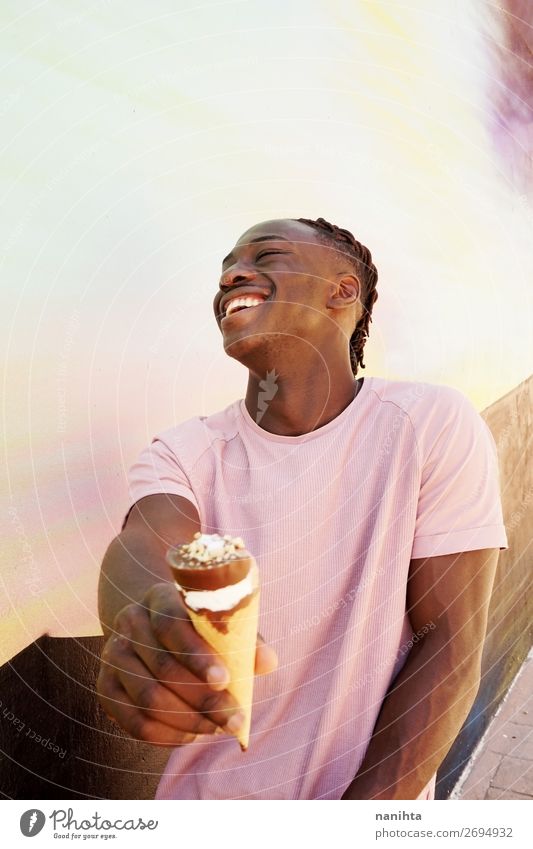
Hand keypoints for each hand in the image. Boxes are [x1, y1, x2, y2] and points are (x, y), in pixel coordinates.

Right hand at [97, 582, 276, 745]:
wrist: (152, 626)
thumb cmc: (198, 625)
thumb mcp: (220, 622)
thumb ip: (244, 639)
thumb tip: (268, 663)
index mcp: (159, 597)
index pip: (172, 625)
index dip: (197, 655)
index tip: (225, 681)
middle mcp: (130, 621)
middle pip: (163, 667)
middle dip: (202, 700)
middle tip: (234, 719)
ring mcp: (113, 654)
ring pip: (147, 697)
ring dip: (187, 720)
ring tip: (217, 728)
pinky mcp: (106, 686)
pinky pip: (133, 721)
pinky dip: (165, 735)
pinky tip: (192, 735)